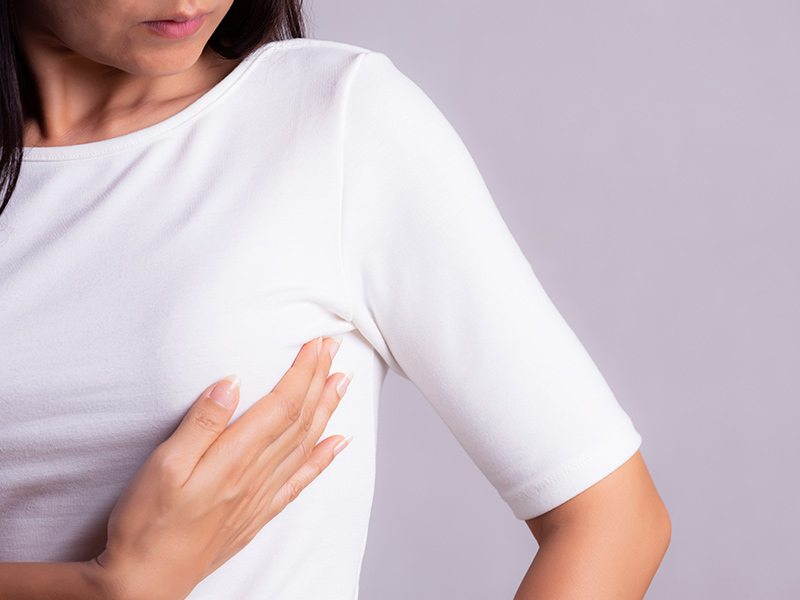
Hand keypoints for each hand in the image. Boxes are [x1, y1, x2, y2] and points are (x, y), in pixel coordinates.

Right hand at [90, 336, 352, 599]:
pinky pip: (300, 480)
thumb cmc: (147, 523)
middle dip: (319, 380)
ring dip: (327, 410)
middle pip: (299, 419)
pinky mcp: (257, 513)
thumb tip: (232, 382)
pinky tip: (338, 444)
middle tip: (334, 349)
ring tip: (342, 382)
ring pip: (305, 444)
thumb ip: (201, 423)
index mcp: (234, 458)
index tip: (316, 344)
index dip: (303, 372)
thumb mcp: (163, 467)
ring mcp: (260, 496)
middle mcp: (256, 475)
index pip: (281, 405)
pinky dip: (323, 458)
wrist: (145, 582)